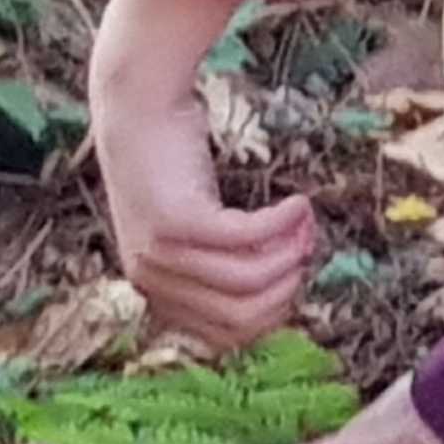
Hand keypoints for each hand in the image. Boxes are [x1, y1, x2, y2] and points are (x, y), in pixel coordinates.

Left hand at [92, 88, 320, 346]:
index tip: (297, 272)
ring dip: (291, 252)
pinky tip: (299, 203)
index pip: (226, 333)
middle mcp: (152, 279)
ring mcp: (162, 252)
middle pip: (242, 315)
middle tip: (307, 247)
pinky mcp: (179, 221)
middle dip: (288, 286)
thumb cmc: (171, 163)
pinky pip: (249, 237)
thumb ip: (219, 260)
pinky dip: (284, 223)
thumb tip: (284, 284)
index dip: (274, 308)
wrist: (137, 109)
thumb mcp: (194, 224)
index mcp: (155, 289)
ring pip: (249, 281)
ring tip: (306, 223)